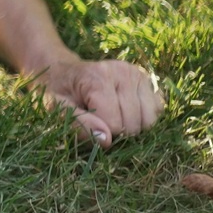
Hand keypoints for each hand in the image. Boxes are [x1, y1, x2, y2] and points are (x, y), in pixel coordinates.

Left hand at [32, 58, 164, 147]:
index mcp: (98, 77)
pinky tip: (125, 110)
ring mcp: (137, 75)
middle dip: (117, 131)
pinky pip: (158, 110)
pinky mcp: (147, 80)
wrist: (62, 71)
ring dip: (132, 125)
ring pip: (149, 120)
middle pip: (134, 124)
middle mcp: (122, 72)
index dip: (100, 131)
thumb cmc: (57, 91)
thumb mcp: (54, 108)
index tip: (86, 121)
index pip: (115, 124)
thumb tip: (107, 141)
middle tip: (98, 117)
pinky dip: (143, 117)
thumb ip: (77, 124)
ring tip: (111, 114)